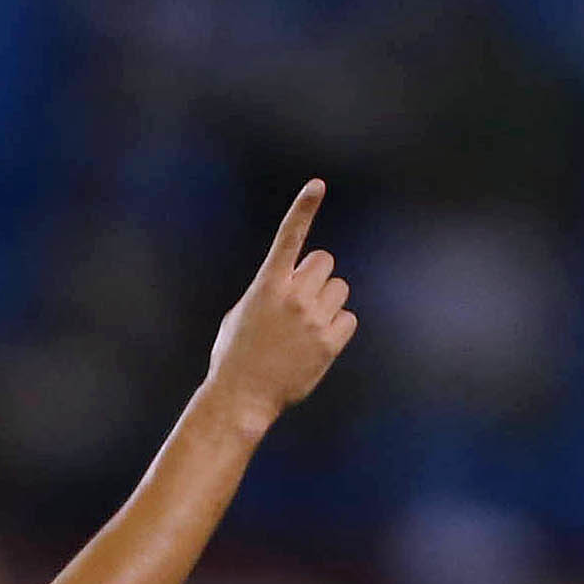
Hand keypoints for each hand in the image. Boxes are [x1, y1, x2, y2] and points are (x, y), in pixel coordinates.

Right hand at [206, 182, 356, 429]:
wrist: (241, 398)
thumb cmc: (235, 357)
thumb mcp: (240, 314)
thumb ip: (268, 290)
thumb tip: (293, 281)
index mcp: (267, 285)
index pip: (289, 238)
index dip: (304, 208)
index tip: (317, 185)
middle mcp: (293, 296)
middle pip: (325, 262)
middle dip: (316, 277)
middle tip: (301, 302)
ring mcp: (313, 318)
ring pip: (339, 289)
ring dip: (327, 303)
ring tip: (305, 329)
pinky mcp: (330, 341)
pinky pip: (348, 319)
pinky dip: (336, 328)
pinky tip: (315, 345)